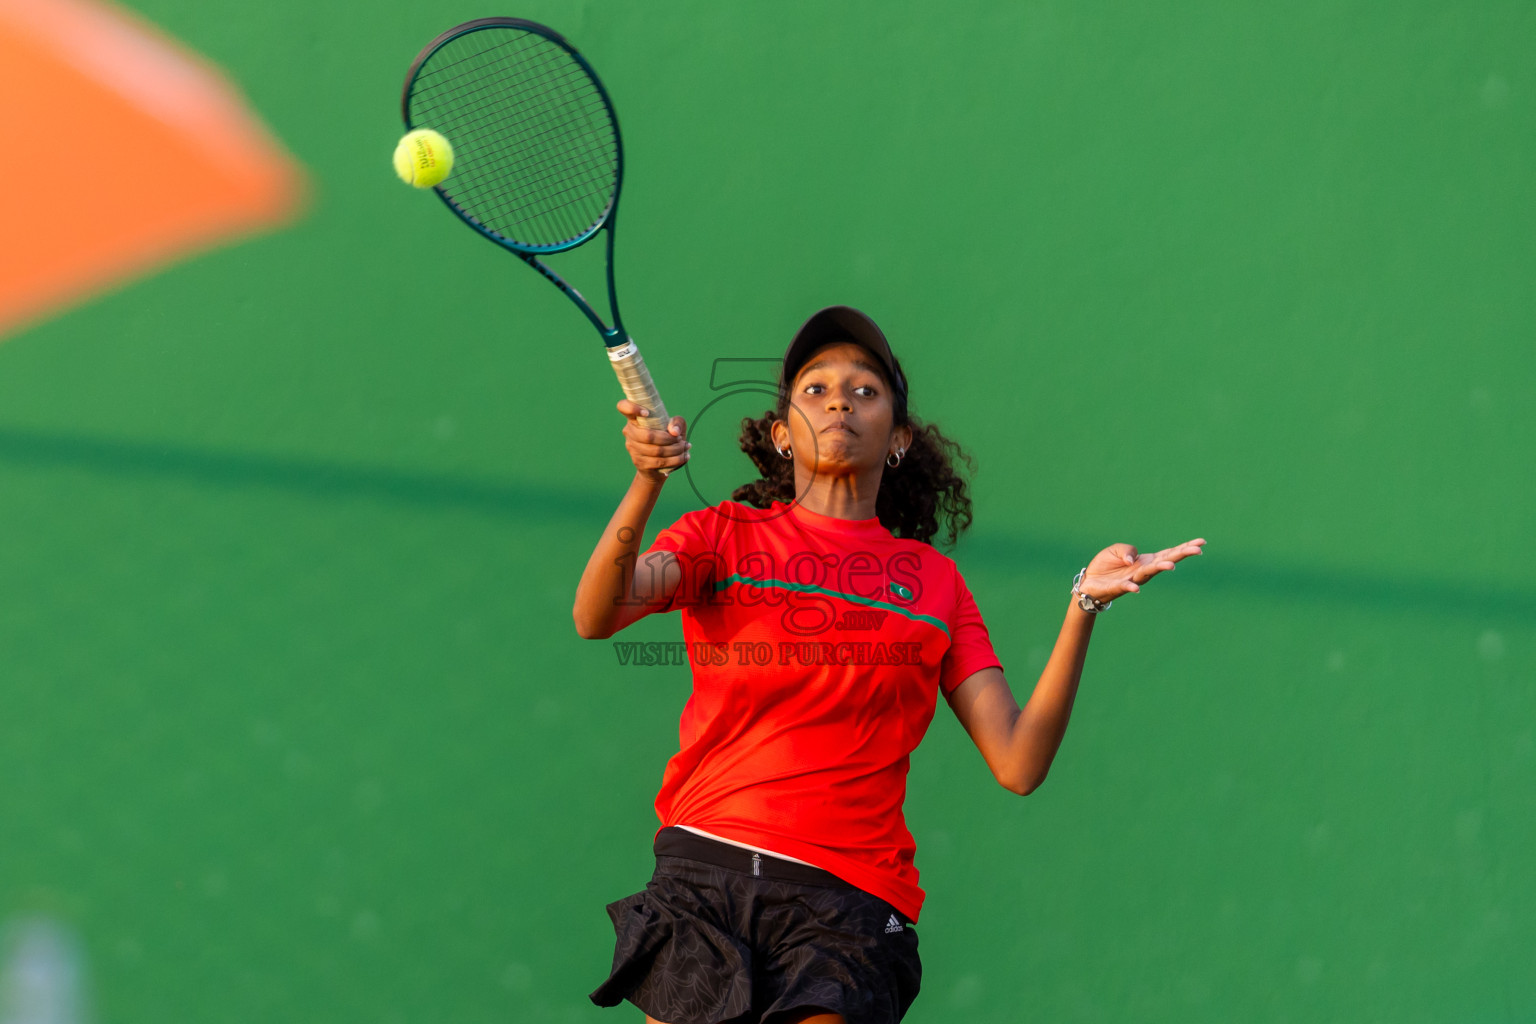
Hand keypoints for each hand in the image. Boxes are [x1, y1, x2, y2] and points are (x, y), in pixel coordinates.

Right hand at [617, 399, 688, 479]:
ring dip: (675, 450)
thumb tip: (674, 431)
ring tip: (686, 447)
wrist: (658, 466)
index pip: (623, 407)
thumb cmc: (665, 439)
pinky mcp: (639, 462)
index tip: (647, 413)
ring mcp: (632, 448)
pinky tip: (685, 456)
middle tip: (681, 439)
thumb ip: (677, 423)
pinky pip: (659, 462)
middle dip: (669, 438)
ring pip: (656, 450)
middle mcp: (629, 432)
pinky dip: (675, 459)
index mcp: (635, 418)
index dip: (632, 408)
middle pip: (648, 435)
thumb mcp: (673, 427)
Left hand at [1079, 538, 1205, 603]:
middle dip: (1181, 555)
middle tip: (1197, 551)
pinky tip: (1135, 587)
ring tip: (1171, 564)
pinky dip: (1131, 587)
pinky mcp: (1119, 587)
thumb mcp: (1116, 550)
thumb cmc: (1106, 565)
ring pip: (1149, 573)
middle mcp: (1144, 570)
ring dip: (1160, 568)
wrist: (1089, 582)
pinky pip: (1126, 586)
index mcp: (1146, 560)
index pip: (1169, 553)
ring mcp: (1133, 579)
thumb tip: (1133, 559)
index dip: (1184, 548)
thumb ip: (1127, 550)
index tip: (1201, 543)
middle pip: (1166, 561)